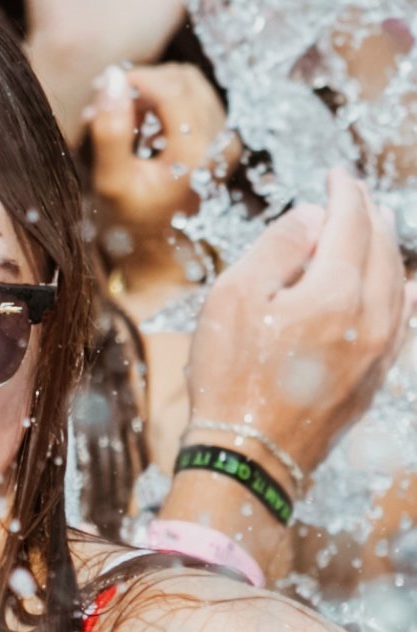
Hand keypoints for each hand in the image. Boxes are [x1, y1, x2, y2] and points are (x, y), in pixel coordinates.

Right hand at [91, 61, 230, 253]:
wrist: (160, 249)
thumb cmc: (131, 220)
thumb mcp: (112, 181)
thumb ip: (110, 131)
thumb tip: (111, 81)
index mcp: (197, 152)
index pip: (171, 87)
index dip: (137, 79)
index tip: (105, 90)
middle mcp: (221, 142)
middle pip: (183, 79)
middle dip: (145, 84)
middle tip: (111, 106)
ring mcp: (226, 140)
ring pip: (191, 85)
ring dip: (155, 90)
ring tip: (125, 116)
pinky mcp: (223, 140)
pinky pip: (196, 99)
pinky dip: (166, 101)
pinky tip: (143, 124)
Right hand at [183, 169, 410, 482]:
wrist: (249, 456)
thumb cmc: (231, 377)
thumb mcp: (234, 297)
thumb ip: (277, 247)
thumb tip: (314, 217)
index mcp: (336, 292)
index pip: (351, 224)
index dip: (344, 192)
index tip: (335, 174)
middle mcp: (371, 318)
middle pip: (382, 250)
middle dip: (369, 216)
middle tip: (355, 195)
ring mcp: (379, 351)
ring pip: (398, 284)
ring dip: (387, 250)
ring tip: (376, 229)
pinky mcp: (375, 378)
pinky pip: (401, 320)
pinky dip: (399, 292)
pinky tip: (398, 287)